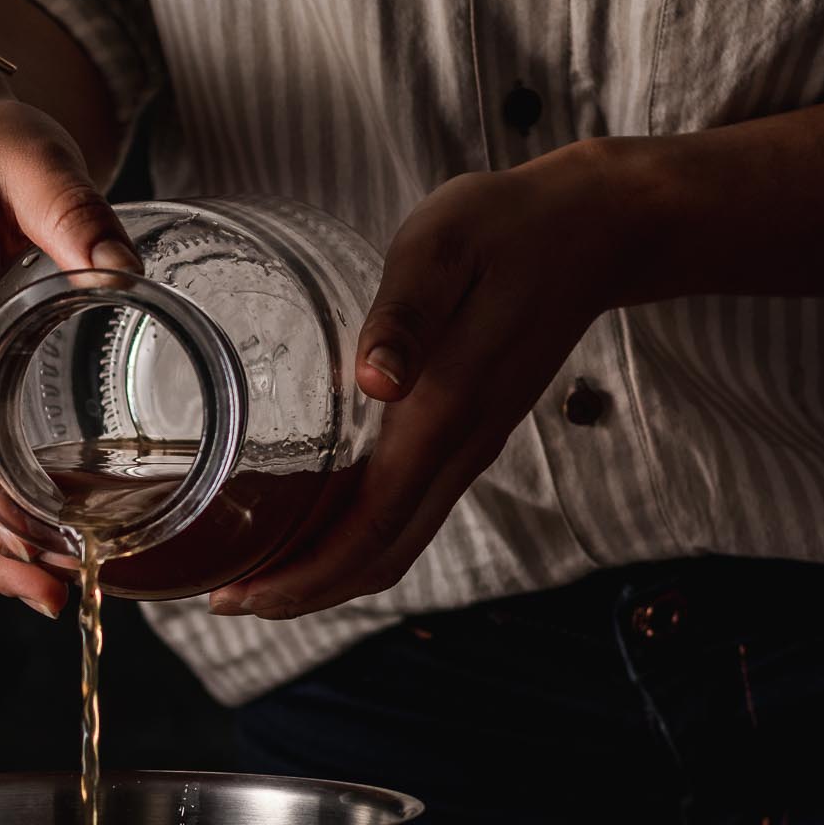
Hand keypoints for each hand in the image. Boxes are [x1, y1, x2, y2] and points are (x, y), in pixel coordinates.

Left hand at [209, 141, 629, 616]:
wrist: (595, 229)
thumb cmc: (506, 227)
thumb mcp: (442, 248)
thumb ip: (406, 315)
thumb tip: (374, 379)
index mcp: (445, 410)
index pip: (372, 526)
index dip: (306, 575)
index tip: (239, 594)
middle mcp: (461, 447)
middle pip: (382, 556)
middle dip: (304, 592)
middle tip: (228, 598)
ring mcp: (471, 447)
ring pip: (399, 543)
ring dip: (329, 573)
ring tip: (260, 573)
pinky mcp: (471, 434)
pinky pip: (411, 512)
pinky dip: (358, 539)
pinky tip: (316, 525)